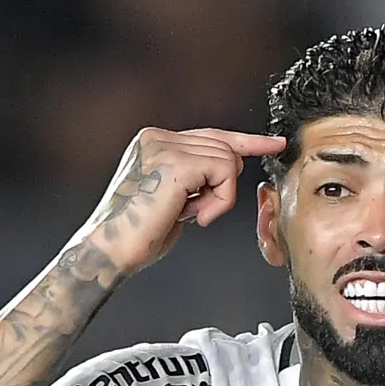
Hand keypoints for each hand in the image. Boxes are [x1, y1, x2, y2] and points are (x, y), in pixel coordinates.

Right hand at [77, 127, 284, 278]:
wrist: (110, 250)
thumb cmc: (138, 235)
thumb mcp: (172, 197)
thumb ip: (193, 176)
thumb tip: (228, 167)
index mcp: (153, 141)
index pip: (211, 135)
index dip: (246, 141)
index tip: (273, 144)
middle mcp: (157, 137)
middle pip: (224, 147)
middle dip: (223, 185)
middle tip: (198, 213)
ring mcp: (164, 146)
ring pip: (228, 159)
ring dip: (220, 196)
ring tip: (192, 215)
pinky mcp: (176, 162)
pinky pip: (225, 172)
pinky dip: (221, 200)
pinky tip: (196, 216)